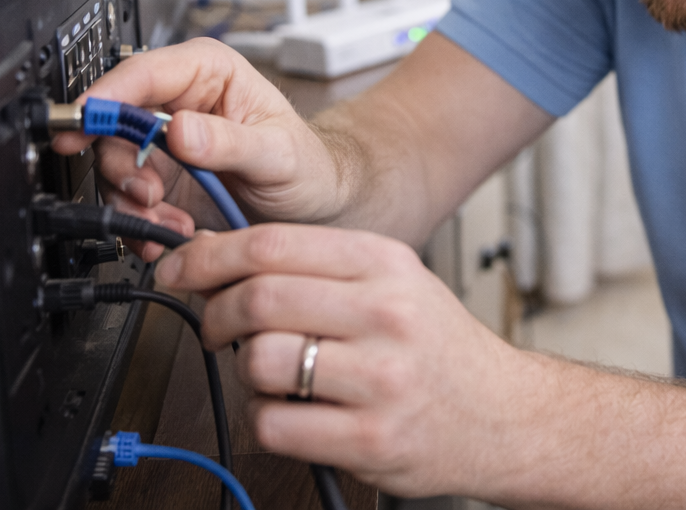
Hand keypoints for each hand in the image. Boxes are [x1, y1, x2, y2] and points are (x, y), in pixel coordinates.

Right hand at [48, 38, 346, 255]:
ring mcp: (164, 142)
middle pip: (116, 119)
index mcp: (207, 72)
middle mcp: (178, 102)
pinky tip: (169, 232)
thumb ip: (230, 142)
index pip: (143, 72)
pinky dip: (140, 221)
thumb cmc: (307, 164)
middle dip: (121, 162)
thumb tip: (181, 130)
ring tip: (168, 221)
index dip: (108, 95)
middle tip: (145, 192)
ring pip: (113, 163)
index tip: (87, 119)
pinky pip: (126, 198)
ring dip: (132, 200)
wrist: (313, 205)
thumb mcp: (278, 153)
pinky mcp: (159, 179)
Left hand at [155, 223, 537, 496]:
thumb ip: (316, 267)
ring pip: (260, 362)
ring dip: (244, 371)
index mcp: (385, 263)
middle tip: (213, 325)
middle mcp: (386, 315)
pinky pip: (275, 424)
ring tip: (270, 374)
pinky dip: (266, 419)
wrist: (505, 415)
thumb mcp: (393, 282)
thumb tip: (218, 254)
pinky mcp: (371, 440)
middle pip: (258, 299)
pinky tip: (293, 411)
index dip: (207, 256)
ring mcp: (380, 380)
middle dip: (214, 313)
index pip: (271, 245)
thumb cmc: (438, 349)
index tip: (179, 268)